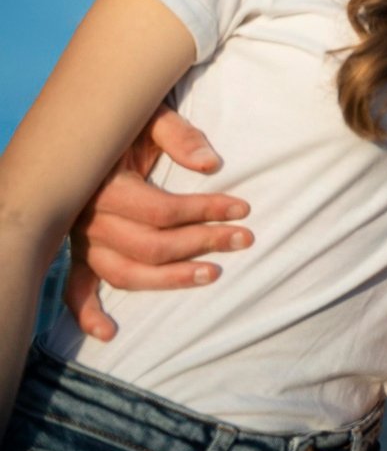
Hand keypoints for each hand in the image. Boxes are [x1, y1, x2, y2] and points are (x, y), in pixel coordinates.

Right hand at [64, 106, 252, 339]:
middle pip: (149, 246)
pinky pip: (77, 289)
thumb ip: (179, 136)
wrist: (89, 135)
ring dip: (168, 280)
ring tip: (212, 274)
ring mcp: (82, 241)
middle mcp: (89, 219)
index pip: (161, 211)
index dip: (205, 211)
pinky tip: (109, 332)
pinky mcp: (80, 253)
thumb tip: (210, 164)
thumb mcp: (151, 118)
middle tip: (244, 239)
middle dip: (202, 243)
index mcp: (105, 186)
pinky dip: (88, 314)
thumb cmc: (128, 128)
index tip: (243, 209)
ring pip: (124, 273)